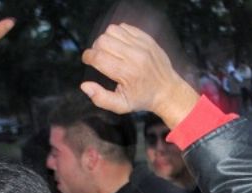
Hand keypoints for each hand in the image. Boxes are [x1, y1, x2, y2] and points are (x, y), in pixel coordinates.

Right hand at [81, 24, 198, 127]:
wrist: (167, 90)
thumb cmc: (142, 99)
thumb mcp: (121, 106)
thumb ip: (101, 98)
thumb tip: (84, 86)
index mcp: (127, 73)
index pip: (98, 58)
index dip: (88, 58)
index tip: (88, 61)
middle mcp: (135, 56)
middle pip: (103, 41)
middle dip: (96, 48)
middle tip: (99, 57)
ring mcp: (142, 45)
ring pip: (112, 30)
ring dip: (106, 39)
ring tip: (109, 50)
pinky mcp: (146, 38)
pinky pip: (124, 27)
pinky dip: (118, 34)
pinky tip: (119, 45)